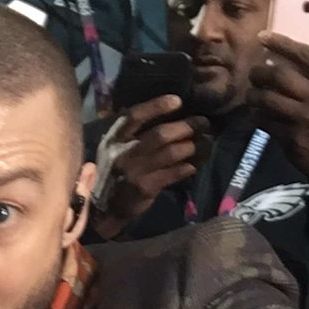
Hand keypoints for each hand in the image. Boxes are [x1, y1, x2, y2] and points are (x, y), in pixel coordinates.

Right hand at [92, 95, 210, 236]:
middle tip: (202, 123)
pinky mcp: (146, 188)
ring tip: (203, 143)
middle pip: (159, 134)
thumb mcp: (113, 149)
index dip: (156, 106)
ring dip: (191, 147)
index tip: (178, 101)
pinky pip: (174, 173)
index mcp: (114, 139)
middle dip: (185, 127)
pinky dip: (187, 167)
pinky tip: (194, 164)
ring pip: (170, 153)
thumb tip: (165, 116)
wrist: (104, 208)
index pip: (134, 116)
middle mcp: (123, 153)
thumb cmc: (114, 172)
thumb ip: (131, 134)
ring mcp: (135, 171)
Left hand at [246, 30, 308, 206]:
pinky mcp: (292, 136)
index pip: (306, 55)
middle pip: (281, 75)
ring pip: (268, 98)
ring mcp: (307, 118)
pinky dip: (256, 116)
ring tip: (251, 93)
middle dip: (260, 72)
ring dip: (254, 94)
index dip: (282, 43)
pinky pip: (265, 120)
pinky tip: (256, 114)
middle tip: (252, 73)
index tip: (263, 36)